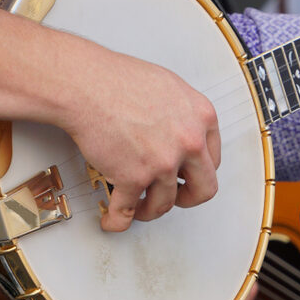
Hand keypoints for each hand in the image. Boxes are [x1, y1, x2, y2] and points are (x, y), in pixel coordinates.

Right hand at [61, 49, 220, 231]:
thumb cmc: (117, 79)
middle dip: (188, 198)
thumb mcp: (168, 87)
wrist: (85, 84)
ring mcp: (163, 163)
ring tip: (138, 206)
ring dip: (150, 209)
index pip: (213, 159)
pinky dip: (118, 220)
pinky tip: (113, 219)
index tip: (188, 176)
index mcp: (202, 117)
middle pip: (204, 188)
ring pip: (165, 203)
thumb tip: (180, 132)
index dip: (198, 172)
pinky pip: (127, 211)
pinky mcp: (133, 178)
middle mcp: (189, 142)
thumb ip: (182, 114)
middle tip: (175, 198)